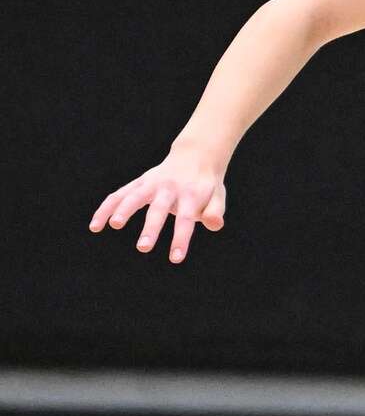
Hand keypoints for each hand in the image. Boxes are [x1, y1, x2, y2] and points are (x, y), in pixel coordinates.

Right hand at [89, 149, 227, 263]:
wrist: (195, 157)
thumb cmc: (206, 185)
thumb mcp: (218, 196)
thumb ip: (215, 211)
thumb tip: (214, 225)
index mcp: (191, 194)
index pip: (186, 219)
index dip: (180, 238)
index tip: (175, 258)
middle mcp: (169, 187)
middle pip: (158, 208)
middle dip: (150, 228)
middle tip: (143, 248)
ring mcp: (151, 183)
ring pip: (134, 196)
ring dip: (122, 210)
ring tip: (112, 226)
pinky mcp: (138, 183)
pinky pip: (118, 195)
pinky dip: (106, 208)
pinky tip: (95, 226)